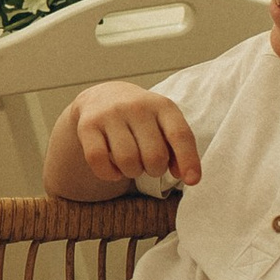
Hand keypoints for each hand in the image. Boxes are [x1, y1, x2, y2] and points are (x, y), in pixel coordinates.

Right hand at [62, 80, 199, 190]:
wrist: (103, 97)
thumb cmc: (142, 120)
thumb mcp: (164, 126)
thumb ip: (178, 149)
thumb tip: (186, 176)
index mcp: (162, 106)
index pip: (180, 135)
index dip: (188, 160)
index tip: (192, 181)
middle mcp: (136, 106)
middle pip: (154, 156)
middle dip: (155, 170)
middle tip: (150, 165)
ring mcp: (110, 114)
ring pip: (127, 161)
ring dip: (132, 172)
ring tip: (132, 165)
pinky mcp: (87, 125)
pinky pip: (98, 160)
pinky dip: (109, 174)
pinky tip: (114, 170)